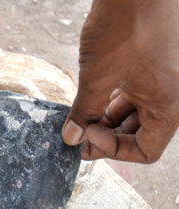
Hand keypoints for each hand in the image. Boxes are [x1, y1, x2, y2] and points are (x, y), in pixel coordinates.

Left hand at [62, 0, 178, 161]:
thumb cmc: (126, 25)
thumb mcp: (98, 76)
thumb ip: (86, 111)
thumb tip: (72, 137)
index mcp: (170, 105)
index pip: (147, 150)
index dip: (113, 150)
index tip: (86, 136)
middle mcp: (172, 94)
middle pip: (140, 132)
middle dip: (107, 136)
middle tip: (75, 134)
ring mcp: (163, 78)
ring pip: (135, 112)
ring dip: (106, 118)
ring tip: (79, 116)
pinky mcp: (151, 64)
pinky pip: (134, 92)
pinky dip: (112, 99)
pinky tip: (89, 97)